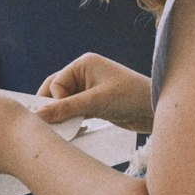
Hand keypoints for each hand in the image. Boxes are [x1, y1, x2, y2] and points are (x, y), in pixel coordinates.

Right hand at [36, 53, 152, 132]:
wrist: (156, 110)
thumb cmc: (130, 97)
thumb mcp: (96, 102)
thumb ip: (66, 108)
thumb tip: (38, 115)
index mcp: (84, 64)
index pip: (56, 83)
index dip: (55, 101)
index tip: (59, 118)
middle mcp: (85, 74)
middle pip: (57, 92)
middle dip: (54, 108)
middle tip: (49, 126)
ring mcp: (89, 89)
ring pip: (65, 103)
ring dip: (63, 116)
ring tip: (63, 130)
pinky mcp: (95, 104)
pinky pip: (75, 111)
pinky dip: (72, 120)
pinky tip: (73, 130)